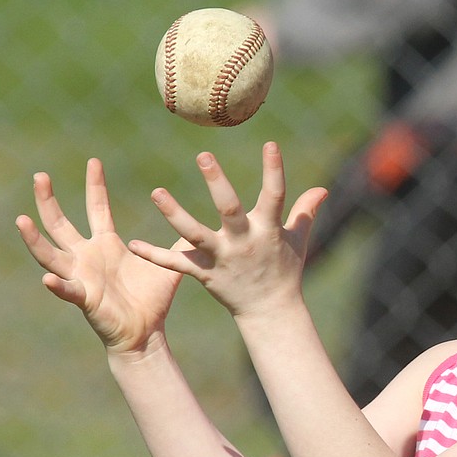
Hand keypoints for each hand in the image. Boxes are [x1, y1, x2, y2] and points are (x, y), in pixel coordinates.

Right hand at [16, 158, 184, 353]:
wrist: (146, 333)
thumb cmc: (152, 300)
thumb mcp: (167, 263)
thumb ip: (177, 242)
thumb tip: (196, 222)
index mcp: (106, 245)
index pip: (97, 208)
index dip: (95, 185)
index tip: (94, 161)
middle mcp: (87, 257)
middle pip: (60, 224)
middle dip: (48, 201)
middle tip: (39, 176)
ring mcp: (81, 277)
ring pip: (50, 254)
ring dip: (35, 239)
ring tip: (22, 220)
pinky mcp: (85, 299)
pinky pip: (68, 291)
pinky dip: (58, 285)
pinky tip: (47, 277)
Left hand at [129, 142, 326, 318]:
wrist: (270, 311)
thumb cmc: (284, 269)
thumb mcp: (298, 239)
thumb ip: (305, 211)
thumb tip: (323, 189)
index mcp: (268, 230)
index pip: (275, 195)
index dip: (274, 170)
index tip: (270, 144)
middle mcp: (244, 242)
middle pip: (230, 210)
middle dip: (218, 184)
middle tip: (202, 156)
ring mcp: (223, 258)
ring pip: (195, 234)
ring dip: (174, 214)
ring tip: (156, 192)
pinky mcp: (205, 274)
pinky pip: (177, 264)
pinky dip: (155, 255)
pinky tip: (133, 244)